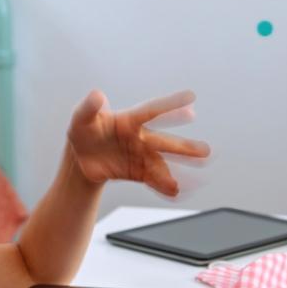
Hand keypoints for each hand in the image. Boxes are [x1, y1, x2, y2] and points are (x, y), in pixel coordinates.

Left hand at [66, 89, 210, 196]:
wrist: (81, 156)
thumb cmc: (82, 130)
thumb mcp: (80, 117)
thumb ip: (88, 107)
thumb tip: (97, 95)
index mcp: (129, 120)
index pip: (152, 111)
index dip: (170, 105)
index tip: (191, 98)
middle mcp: (140, 137)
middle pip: (164, 142)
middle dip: (185, 148)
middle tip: (205, 151)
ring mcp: (140, 156)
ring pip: (163, 164)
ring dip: (181, 171)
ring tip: (200, 180)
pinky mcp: (136, 172)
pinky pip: (153, 180)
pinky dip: (164, 187)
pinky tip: (176, 192)